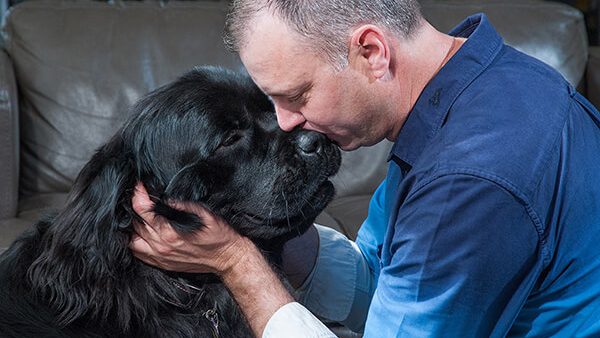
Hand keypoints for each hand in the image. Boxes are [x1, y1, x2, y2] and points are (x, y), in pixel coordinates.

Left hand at [129, 182, 247, 273]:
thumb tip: (166, 199)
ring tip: (139, 216)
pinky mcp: (163, 264)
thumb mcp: (206, 213)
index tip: (139, 187)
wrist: (228, 258)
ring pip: (132, 241)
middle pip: (135, 224)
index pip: (143, 211)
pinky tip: (141, 234)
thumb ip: (183, 205)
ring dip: (133, 227)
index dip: (139, 196)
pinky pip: (139, 254)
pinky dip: (135, 242)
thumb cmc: (220, 236)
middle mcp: (162, 247)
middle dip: (136, 208)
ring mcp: (161, 257)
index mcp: (171, 233)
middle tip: (140, 198)